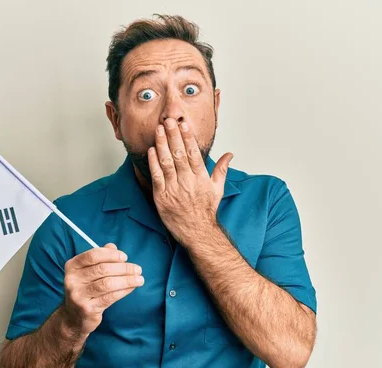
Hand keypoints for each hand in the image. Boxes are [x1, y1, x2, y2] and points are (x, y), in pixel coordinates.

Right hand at [62, 243, 143, 334]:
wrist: (74, 317)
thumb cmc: (86, 289)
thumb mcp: (89, 272)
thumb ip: (100, 258)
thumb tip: (113, 247)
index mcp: (72, 266)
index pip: (93, 255)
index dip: (111, 254)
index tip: (125, 257)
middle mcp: (72, 280)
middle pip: (102, 269)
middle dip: (123, 268)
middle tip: (138, 269)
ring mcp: (78, 295)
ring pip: (107, 283)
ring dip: (127, 280)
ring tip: (140, 279)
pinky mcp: (87, 309)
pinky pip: (110, 297)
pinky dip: (124, 291)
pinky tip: (132, 288)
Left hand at [147, 118, 232, 244]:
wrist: (197, 232)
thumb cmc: (206, 211)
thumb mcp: (218, 189)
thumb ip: (221, 169)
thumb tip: (230, 154)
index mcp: (201, 178)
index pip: (194, 153)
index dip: (188, 138)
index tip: (183, 125)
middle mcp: (187, 182)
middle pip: (179, 154)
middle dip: (173, 136)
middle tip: (169, 121)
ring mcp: (174, 189)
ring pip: (167, 162)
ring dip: (162, 144)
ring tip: (159, 130)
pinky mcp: (162, 197)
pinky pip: (157, 177)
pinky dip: (153, 163)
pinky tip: (151, 150)